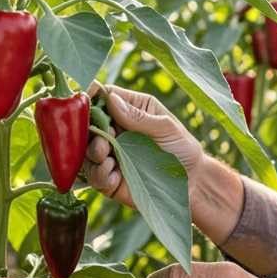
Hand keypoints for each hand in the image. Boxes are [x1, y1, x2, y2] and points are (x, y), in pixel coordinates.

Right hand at [83, 84, 206, 209]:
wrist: (193, 181)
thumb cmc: (182, 147)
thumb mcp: (165, 127)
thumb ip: (138, 116)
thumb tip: (111, 100)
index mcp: (128, 110)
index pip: (102, 96)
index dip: (89, 95)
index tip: (83, 100)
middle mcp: (114, 131)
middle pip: (87, 124)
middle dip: (89, 129)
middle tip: (105, 137)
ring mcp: (110, 155)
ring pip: (87, 151)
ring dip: (93, 152)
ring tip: (107, 155)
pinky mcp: (110, 179)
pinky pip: (94, 176)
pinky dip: (99, 173)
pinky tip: (114, 174)